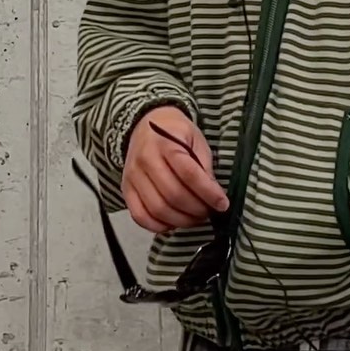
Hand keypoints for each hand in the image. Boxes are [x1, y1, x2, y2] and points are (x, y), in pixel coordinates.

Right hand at [122, 106, 228, 233]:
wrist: (145, 124)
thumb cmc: (175, 133)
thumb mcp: (196, 140)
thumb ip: (204, 166)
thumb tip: (214, 195)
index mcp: (166, 143)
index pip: (189, 174)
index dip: (208, 193)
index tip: (222, 204)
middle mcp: (146, 160)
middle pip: (173, 194)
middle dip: (196, 209)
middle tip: (209, 212)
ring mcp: (133, 176)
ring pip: (158, 209)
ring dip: (181, 220)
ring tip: (195, 218)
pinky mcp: (126, 189)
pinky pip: (139, 216)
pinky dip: (158, 226)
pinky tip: (174, 223)